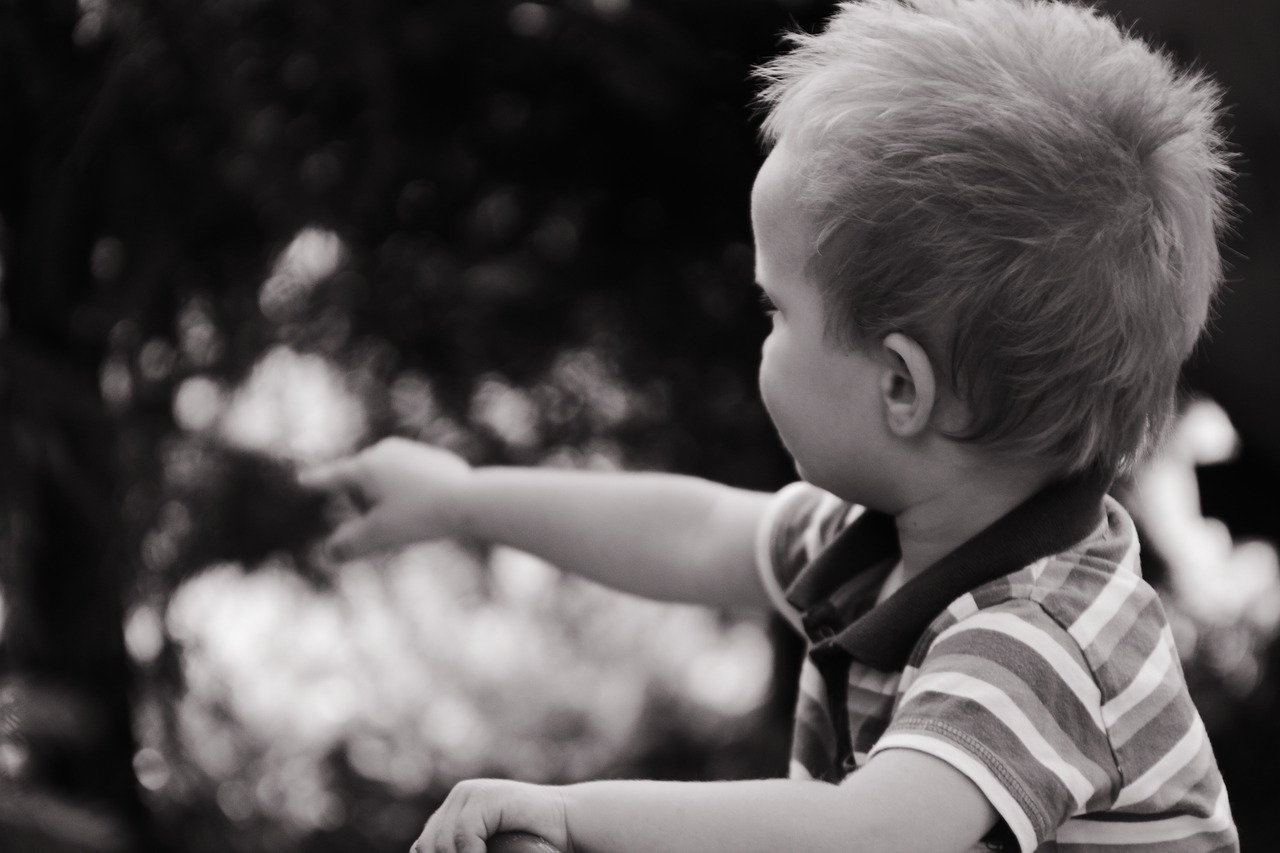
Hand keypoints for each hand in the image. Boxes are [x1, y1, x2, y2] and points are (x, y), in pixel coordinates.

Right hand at [298, 437, 472, 559]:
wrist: (471, 499)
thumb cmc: (421, 516)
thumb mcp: (380, 534)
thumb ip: (350, 545)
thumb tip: (329, 553)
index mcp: (367, 466)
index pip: (335, 478)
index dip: (318, 483)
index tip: (303, 481)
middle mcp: (386, 451)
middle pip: (364, 486)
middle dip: (370, 507)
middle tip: (395, 522)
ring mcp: (411, 451)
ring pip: (389, 484)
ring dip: (392, 503)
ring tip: (416, 515)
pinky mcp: (432, 458)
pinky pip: (412, 482)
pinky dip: (414, 497)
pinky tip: (433, 505)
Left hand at [412, 779, 571, 852]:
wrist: (568, 824)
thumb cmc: (534, 842)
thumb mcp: (489, 848)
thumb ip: (465, 850)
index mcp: (457, 808)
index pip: (424, 845)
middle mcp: (460, 796)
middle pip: (429, 843)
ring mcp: (472, 793)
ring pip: (444, 841)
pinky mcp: (487, 797)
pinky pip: (465, 833)